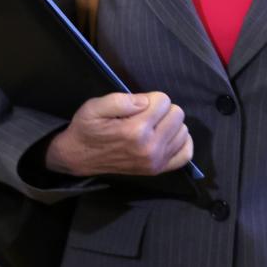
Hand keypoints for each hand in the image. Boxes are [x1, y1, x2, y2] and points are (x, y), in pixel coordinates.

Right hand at [45, 91, 192, 177]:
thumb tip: (146, 100)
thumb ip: (120, 100)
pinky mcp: (158, 169)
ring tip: (152, 126)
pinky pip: (186, 153)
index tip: (136, 105)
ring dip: (169, 124)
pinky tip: (167, 136)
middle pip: (177, 114)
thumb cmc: (87, 128)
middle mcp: (150, 147)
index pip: (163, 100)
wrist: (80, 157)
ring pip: (183, 130)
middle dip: (161, 109)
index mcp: (135, 130)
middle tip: (143, 114)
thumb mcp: (94, 106)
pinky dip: (180, 141)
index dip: (149, 97)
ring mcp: (156, 161)